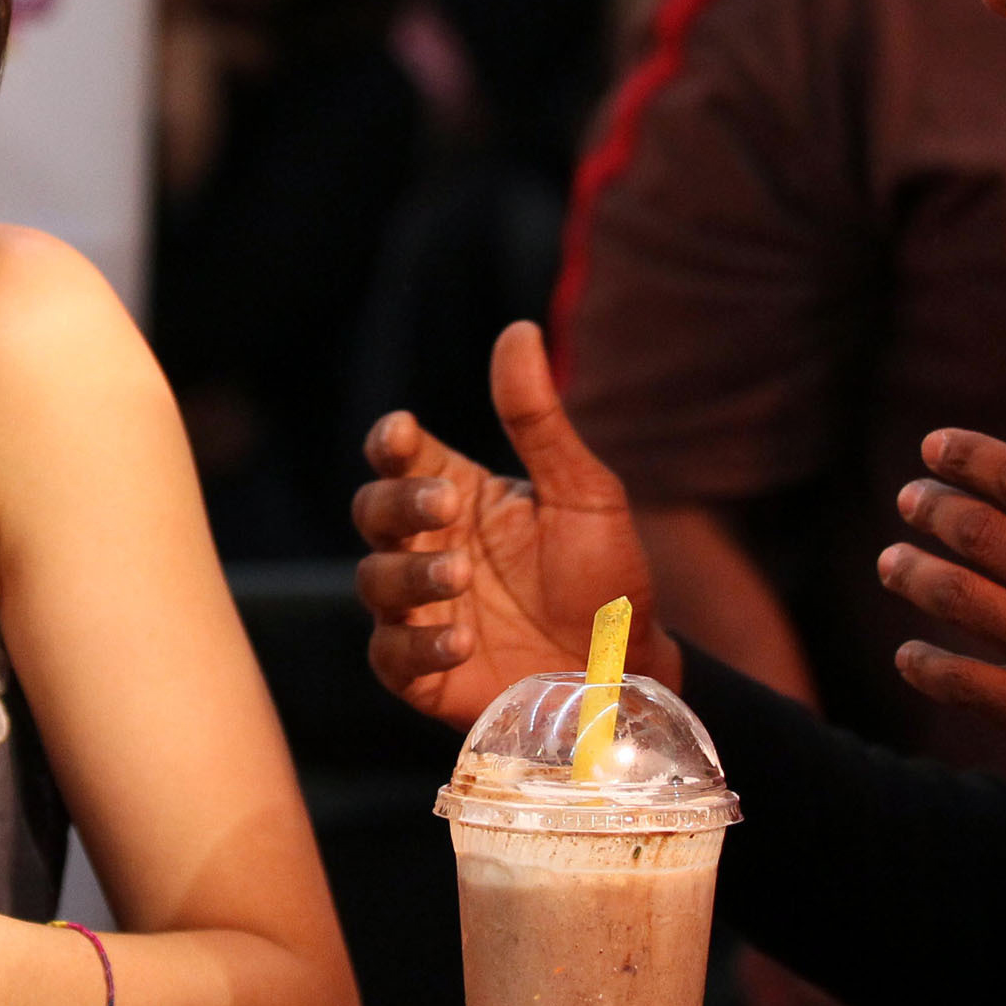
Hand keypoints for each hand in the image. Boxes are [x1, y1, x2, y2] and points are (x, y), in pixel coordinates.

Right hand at [354, 323, 673, 729]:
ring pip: (375, 580)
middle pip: (373, 512)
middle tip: (444, 506)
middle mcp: (431, 549)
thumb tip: (518, 329)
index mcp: (461, 498)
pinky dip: (417, 647)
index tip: (402, 434)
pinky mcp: (425, 674)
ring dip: (409, 573)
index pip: (402, 458)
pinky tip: (459, 641)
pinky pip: (392, 656)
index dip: (391, 443)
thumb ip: (539, 421)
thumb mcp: (584, 494)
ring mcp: (423, 613)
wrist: (632, 675)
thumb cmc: (608, 582)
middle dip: (399, 503)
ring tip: (457, 574)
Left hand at [877, 411, 1005, 851]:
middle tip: (910, 501)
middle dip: (931, 508)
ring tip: (893, 562)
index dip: (969, 457)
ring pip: (957, 598)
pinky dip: (924, 662)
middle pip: (979, 532)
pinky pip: (961, 683)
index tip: (935, 447)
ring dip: (912, 573)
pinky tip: (910, 652)